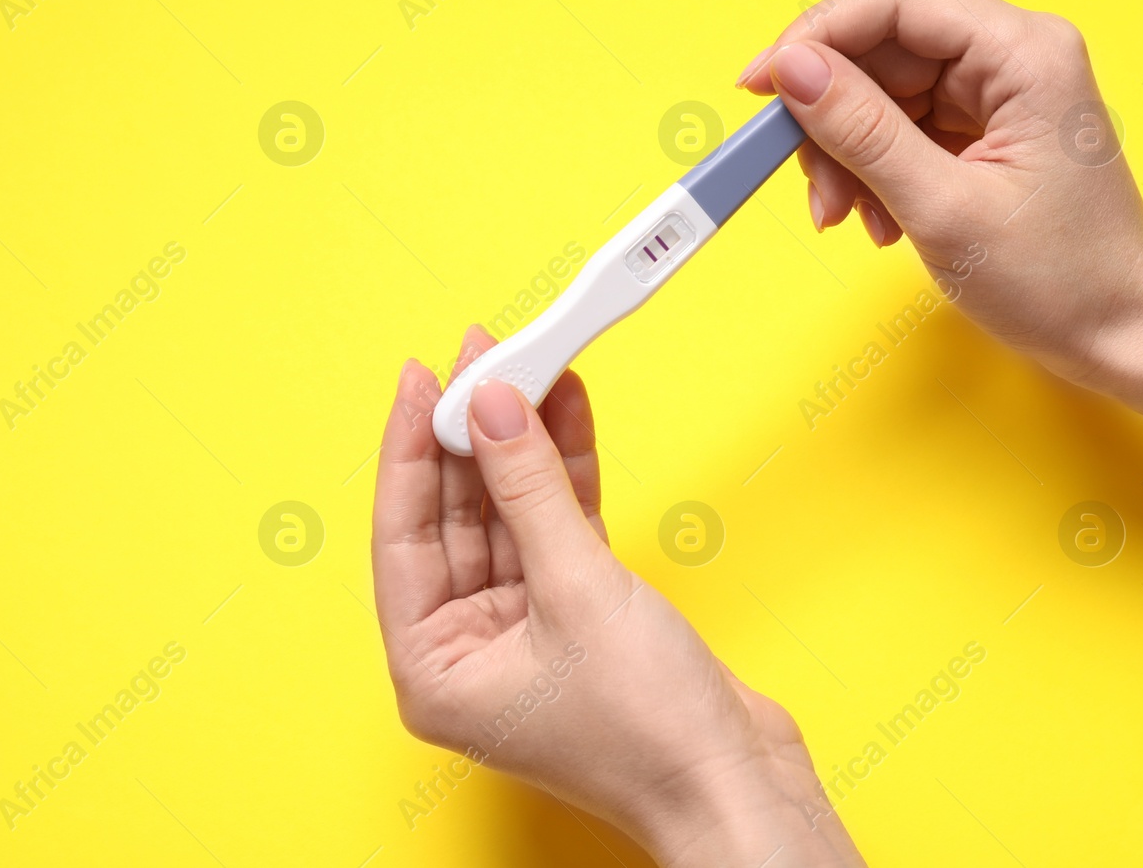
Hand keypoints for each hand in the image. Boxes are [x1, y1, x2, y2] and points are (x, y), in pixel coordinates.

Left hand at [371, 326, 865, 866]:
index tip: (425, 377)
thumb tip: (491, 408)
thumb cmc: (647, 730)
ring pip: (510, 511)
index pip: (404, 533)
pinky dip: (564, 470)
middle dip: (474, 434)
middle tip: (484, 357)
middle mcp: (467, 649)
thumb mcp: (576, 590)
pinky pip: (556, 525)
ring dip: (523, 441)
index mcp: (432, 667)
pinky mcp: (577, 612)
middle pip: (456, 516)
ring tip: (529, 363)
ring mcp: (523, 629)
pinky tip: (567, 409)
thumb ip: (527, 489)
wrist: (738, 785)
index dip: (411, 448)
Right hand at [738, 0, 1142, 389]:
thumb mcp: (942, 207)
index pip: (894, 3)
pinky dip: (873, 170)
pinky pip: (902, 126)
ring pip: (882, 91)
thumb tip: (793, 71)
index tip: (760, 87)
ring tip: (846, 216)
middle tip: (807, 182)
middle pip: (881, 48)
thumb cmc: (1061, 280)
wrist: (1121, 336)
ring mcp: (1001, 92)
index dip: (815, 36)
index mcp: (1023, 53)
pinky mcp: (986, 128)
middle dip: (830, 115)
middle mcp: (1014, 56)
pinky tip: (878, 218)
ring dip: (847, 153)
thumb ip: (862, 132)